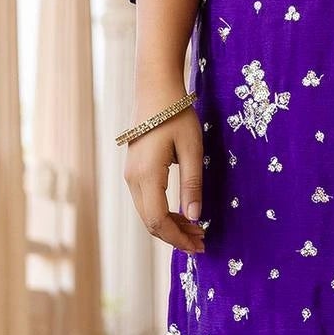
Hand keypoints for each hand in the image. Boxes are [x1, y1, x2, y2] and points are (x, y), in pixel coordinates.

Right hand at [123, 103, 206, 251]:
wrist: (155, 88)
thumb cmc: (177, 115)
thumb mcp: (192, 149)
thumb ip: (192, 184)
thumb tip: (194, 217)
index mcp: (147, 176)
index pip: (158, 221)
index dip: (178, 238)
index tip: (200, 246)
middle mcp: (132, 179)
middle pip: (150, 222)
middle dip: (176, 236)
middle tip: (202, 241)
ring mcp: (130, 175)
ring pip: (147, 213)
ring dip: (170, 225)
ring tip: (197, 229)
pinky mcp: (134, 170)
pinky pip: (146, 201)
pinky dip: (163, 213)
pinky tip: (182, 214)